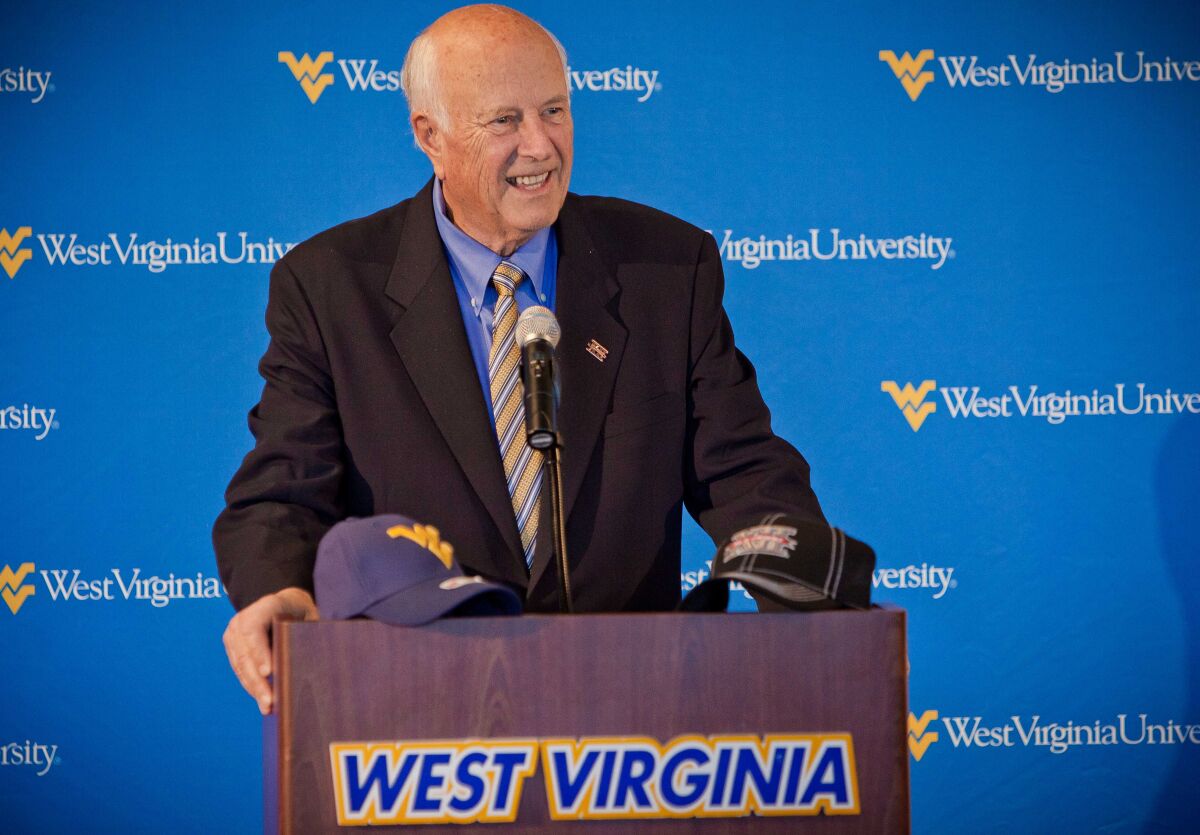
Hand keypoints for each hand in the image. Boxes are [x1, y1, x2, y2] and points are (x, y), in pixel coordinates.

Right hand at [222, 587, 317, 714]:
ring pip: (241, 666)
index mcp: (264, 605)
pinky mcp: (232, 647)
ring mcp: (234, 634)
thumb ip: (305, 633)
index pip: (254, 629)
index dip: (259, 652)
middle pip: (246, 653)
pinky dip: (252, 686)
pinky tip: (262, 701)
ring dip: (254, 688)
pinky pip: (240, 670)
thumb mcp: (309, 616)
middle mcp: (242, 619)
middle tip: (270, 701)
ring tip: (267, 707)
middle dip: (257, 680)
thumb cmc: (302, 612)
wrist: (286, 603)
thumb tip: (309, 661)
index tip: (268, 672)